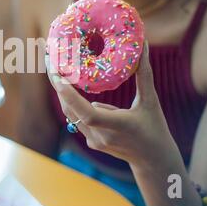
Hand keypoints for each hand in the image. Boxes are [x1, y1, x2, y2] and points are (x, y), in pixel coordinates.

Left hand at [46, 42, 175, 168]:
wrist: (153, 160)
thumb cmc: (155, 128)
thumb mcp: (150, 101)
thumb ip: (144, 74)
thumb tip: (143, 45)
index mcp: (117, 126)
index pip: (87, 114)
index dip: (70, 96)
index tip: (58, 77)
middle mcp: (101, 136)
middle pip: (72, 111)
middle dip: (59, 86)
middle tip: (52, 62)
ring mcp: (94, 141)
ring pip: (72, 114)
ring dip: (64, 93)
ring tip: (57, 70)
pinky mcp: (92, 142)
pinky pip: (78, 118)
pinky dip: (73, 102)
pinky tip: (70, 85)